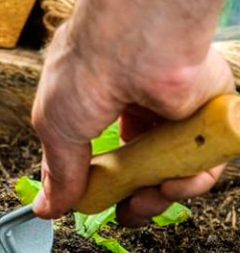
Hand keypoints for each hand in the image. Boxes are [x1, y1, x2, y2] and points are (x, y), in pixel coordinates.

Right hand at [31, 0, 239, 225]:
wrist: (136, 43)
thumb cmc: (86, 70)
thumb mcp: (55, 130)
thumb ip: (58, 175)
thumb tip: (46, 208)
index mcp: (95, 106)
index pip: (100, 155)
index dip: (100, 185)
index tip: (97, 204)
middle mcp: (134, 109)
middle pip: (140, 170)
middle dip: (134, 199)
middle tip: (129, 210)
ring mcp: (172, 113)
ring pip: (173, 170)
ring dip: (163, 193)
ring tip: (152, 195)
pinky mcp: (206, 115)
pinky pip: (206, 161)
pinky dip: (193, 179)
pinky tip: (177, 179)